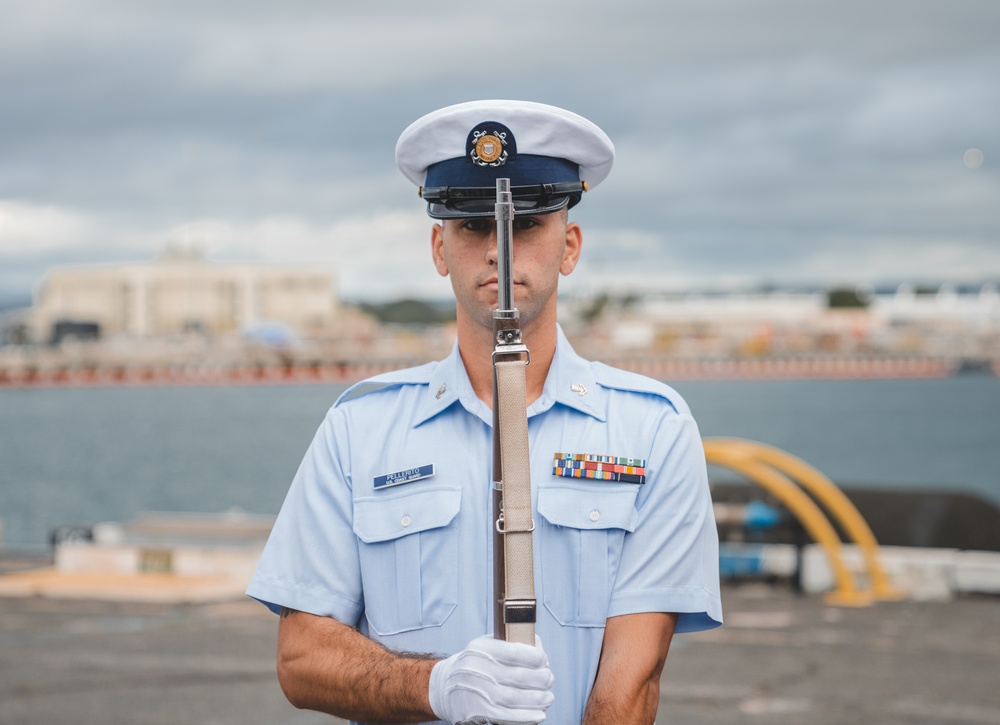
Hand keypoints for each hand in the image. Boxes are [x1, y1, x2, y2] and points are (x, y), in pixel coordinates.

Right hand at [428, 634, 554, 724]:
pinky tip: (539, 714)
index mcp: (481, 648)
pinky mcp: (479, 711)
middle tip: (549, 680)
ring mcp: (477, 692)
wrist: (446, 686)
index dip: (535, 657)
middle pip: (518, 677)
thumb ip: (510, 643)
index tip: (544, 661)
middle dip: (540, 680)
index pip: (514, 652)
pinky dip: (526, 717)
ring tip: (548, 697)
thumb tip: (539, 650)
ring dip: (537, 700)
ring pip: (515, 698)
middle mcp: (477, 669)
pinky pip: (506, 716)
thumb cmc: (475, 663)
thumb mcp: (486, 645)